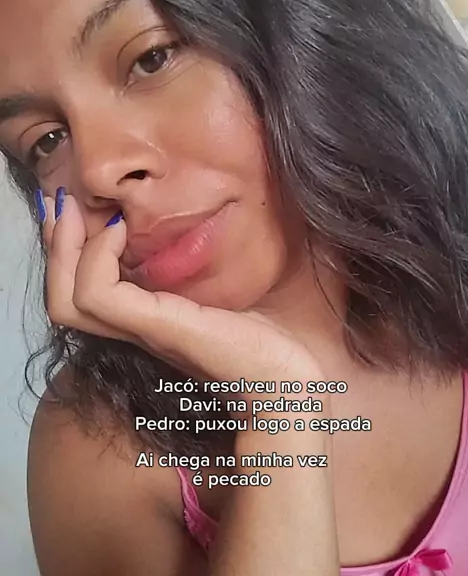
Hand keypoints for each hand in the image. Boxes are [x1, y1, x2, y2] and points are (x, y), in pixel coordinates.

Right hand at [43, 194, 325, 401]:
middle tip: (61, 203)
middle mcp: (137, 329)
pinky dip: (97, 257)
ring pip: (67, 300)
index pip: (85, 295)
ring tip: (76, 211)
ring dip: (64, 248)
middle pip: (63, 298)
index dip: (71, 252)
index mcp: (151, 321)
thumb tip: (209, 231)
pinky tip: (122, 231)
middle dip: (55, 245)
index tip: (79, 210)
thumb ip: (212, 274)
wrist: (289, 386)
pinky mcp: (160, 328)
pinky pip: (99, 295)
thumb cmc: (269, 344)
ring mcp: (145, 331)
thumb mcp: (233, 296)